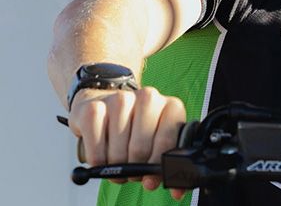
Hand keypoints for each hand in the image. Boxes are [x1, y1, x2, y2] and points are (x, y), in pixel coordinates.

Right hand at [69, 87, 187, 199]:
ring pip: (118, 151)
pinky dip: (97, 160)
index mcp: (171, 106)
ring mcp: (121, 100)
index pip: (167, 142)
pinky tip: (102, 156)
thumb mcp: (159, 141)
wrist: (105, 103)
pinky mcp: (94, 108)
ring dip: (116, 166)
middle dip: (135, 168)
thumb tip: (177, 191)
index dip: (157, 167)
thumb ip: (168, 165)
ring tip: (118, 162)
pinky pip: (96, 147)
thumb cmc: (136, 127)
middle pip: (140, 149)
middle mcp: (148, 98)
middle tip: (132, 171)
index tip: (150, 178)